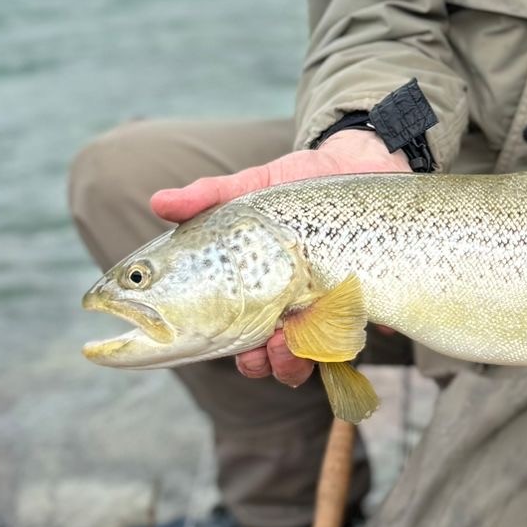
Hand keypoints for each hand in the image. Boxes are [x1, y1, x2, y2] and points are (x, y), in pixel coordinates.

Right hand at [150, 130, 410, 387]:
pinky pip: (356, 332)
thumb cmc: (299, 183)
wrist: (360, 163)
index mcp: (260, 292)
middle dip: (266, 363)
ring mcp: (330, 307)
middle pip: (272, 358)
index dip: (231, 352)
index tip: (230, 348)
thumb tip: (158, 202)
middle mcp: (293, 308)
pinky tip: (345, 321)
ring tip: (296, 339)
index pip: (237, 338)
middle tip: (266, 347)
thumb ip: (208, 197)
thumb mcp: (251, 187)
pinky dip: (347, 334)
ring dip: (299, 360)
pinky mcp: (368, 299)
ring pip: (311, 357)